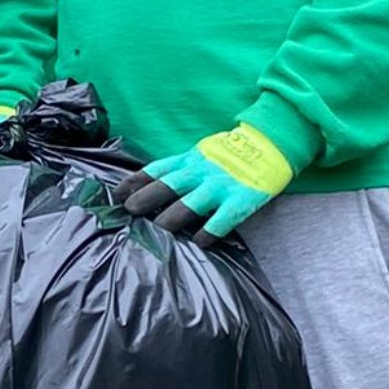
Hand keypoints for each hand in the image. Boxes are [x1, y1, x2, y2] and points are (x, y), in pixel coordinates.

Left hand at [115, 124, 292, 239]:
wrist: (271, 144)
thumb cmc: (232, 153)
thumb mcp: (202, 152)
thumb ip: (182, 166)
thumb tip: (153, 184)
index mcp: (190, 159)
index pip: (156, 169)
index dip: (135, 181)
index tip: (117, 194)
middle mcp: (201, 172)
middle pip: (166, 186)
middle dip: (144, 199)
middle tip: (129, 212)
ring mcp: (219, 187)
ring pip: (187, 205)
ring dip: (169, 219)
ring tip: (157, 231)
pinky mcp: (239, 201)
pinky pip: (219, 222)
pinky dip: (206, 234)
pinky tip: (197, 243)